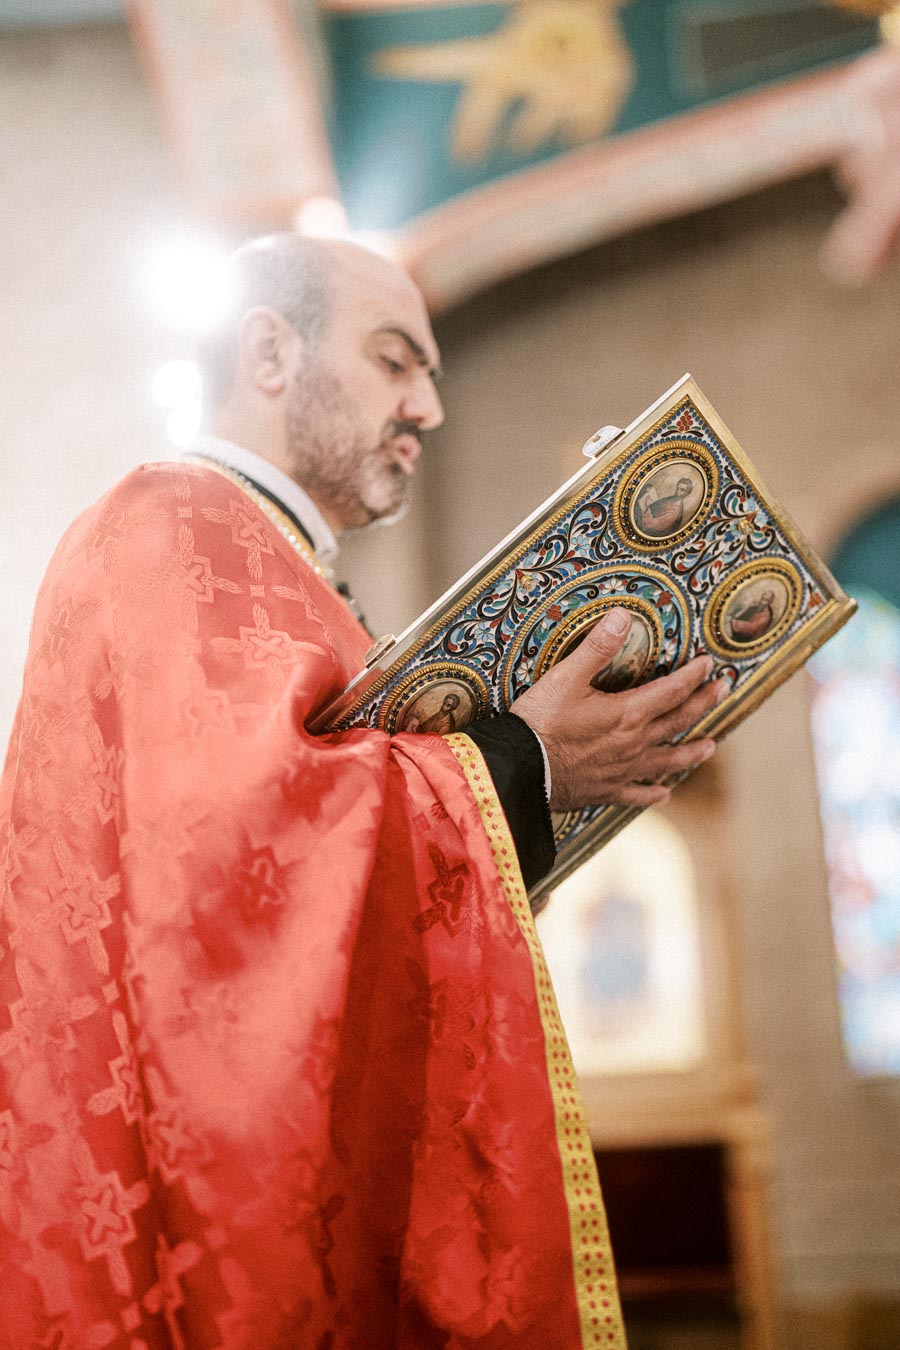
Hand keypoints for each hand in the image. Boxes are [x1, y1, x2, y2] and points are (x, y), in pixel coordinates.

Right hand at [510, 607, 725, 810]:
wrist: (519, 771)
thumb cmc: (539, 722)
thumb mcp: (565, 677)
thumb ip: (597, 647)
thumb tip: (623, 615)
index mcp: (627, 714)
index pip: (671, 691)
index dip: (693, 676)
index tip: (709, 663)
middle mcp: (633, 744)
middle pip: (677, 722)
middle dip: (703, 704)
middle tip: (723, 690)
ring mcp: (622, 771)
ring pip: (667, 761)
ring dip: (691, 752)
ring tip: (711, 747)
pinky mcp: (606, 791)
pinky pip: (637, 794)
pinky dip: (653, 793)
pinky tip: (664, 795)